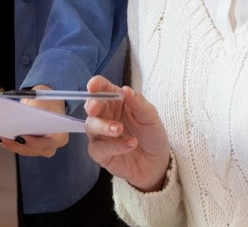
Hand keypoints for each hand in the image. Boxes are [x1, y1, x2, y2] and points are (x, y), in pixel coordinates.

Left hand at [0, 85, 69, 157]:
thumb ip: (35, 110)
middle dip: (16, 144)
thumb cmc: (48, 103)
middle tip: (3, 136)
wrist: (48, 104)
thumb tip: (19, 115)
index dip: (33, 142)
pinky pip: (19, 147)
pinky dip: (10, 142)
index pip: (47, 143)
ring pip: (23, 150)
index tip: (20, 137)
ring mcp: (40, 149)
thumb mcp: (44, 103)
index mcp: (60, 137)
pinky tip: (0, 136)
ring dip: (10, 144)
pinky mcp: (30, 148)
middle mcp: (51, 147)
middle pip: (32, 149)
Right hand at [84, 75, 170, 192]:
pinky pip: (100, 148)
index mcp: (115, 101)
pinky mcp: (100, 153)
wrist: (156, 162)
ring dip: (103, 126)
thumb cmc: (151, 134)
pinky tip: (130, 144)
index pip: (102, 88)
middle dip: (92, 105)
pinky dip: (114, 146)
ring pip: (91, 126)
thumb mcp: (150, 116)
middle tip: (96, 107)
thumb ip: (138, 102)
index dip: (96, 84)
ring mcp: (100, 134)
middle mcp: (105, 115)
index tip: (93, 86)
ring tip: (119, 129)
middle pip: (91, 106)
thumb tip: (125, 89)